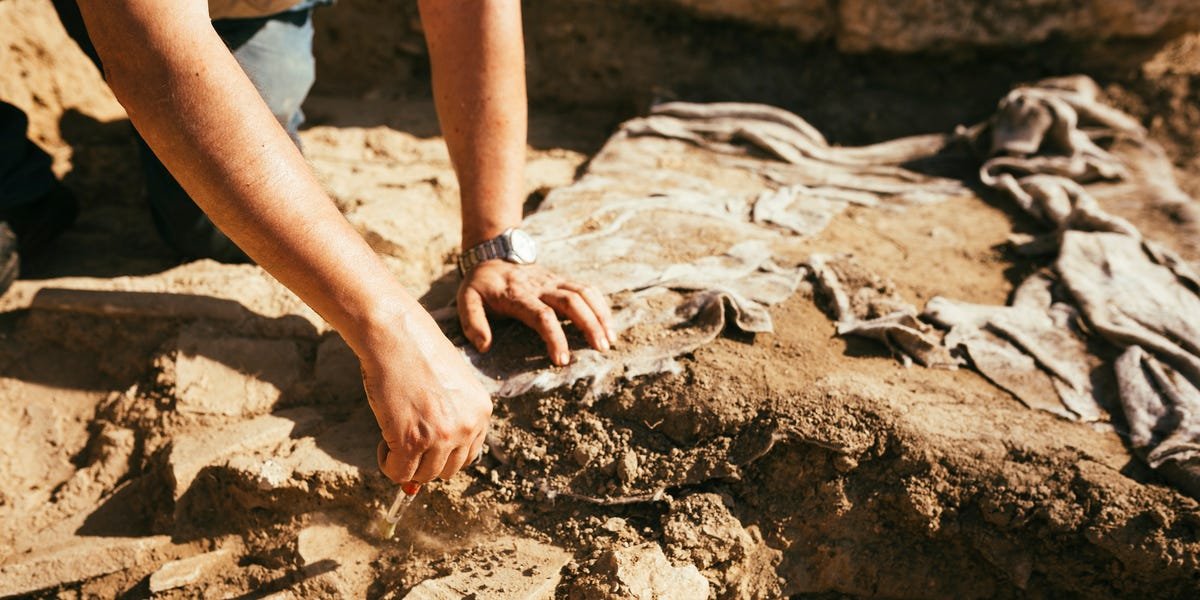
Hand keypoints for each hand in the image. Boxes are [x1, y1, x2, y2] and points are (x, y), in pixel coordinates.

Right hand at [359, 307, 492, 484]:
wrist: (394, 334)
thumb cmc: (416, 353)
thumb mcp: (446, 386)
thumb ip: (445, 421)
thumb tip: (420, 473)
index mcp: (481, 411)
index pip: (468, 454)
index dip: (443, 452)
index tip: (426, 441)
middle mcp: (468, 425)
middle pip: (448, 470)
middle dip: (426, 461)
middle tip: (407, 438)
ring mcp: (442, 436)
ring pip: (424, 475)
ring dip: (406, 464)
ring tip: (393, 437)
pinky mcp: (412, 440)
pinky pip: (400, 473)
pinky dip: (389, 465)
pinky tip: (383, 442)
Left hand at [457, 260, 614, 365]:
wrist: (493, 254)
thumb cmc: (481, 285)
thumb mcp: (466, 300)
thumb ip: (473, 322)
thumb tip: (484, 346)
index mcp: (518, 295)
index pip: (542, 315)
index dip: (555, 337)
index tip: (562, 360)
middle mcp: (541, 286)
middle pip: (572, 301)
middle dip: (589, 325)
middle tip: (600, 349)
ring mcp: (554, 281)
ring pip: (584, 293)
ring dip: (600, 315)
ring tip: (609, 340)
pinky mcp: (562, 280)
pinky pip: (587, 289)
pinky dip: (600, 305)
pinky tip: (608, 325)